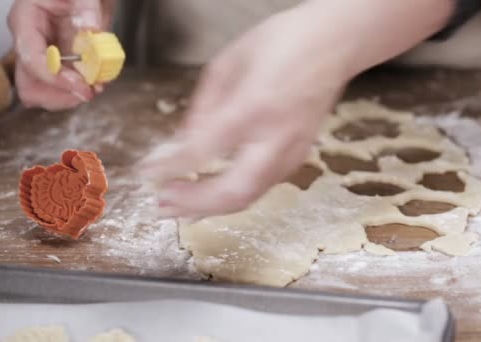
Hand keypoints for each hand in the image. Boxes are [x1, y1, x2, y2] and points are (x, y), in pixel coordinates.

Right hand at [8, 0, 114, 110]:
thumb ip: (88, 8)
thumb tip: (92, 29)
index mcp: (26, 20)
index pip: (30, 58)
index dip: (55, 77)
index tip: (82, 85)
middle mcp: (30, 42)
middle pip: (29, 85)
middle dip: (59, 95)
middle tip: (88, 91)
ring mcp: (44, 56)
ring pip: (44, 93)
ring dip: (71, 97)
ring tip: (96, 86)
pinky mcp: (60, 65)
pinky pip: (63, 89)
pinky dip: (80, 91)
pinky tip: (97, 82)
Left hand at [140, 6, 350, 217]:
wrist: (335, 44)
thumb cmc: (283, 42)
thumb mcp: (230, 61)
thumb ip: (204, 106)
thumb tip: (183, 142)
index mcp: (255, 105)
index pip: (203, 149)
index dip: (170, 167)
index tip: (145, 172)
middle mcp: (276, 136)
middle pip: (233, 190)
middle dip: (194, 204)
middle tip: (163, 205)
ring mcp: (292, 151)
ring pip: (250, 196)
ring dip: (211, 208)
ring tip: (180, 208)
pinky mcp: (299, 157)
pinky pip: (261, 187)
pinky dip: (232, 198)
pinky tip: (211, 198)